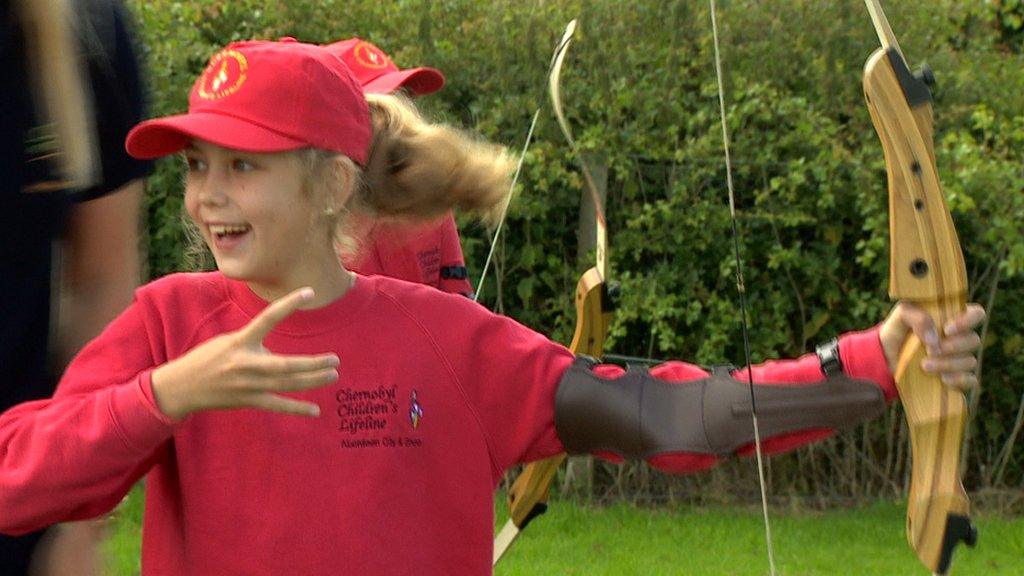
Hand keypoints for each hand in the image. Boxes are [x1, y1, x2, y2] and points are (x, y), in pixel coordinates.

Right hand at [151, 287, 338, 419]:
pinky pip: (277, 405)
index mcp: (240, 341)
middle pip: (286, 364)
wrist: (181, 387)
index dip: (288, 304)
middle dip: (313, 363)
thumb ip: (255, 344)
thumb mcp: (229, 342)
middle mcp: (246, 363)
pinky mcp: (248, 401)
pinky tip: (315, 411)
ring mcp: (248, 384)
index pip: (268, 318)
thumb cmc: (207, 360)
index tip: (309, 292)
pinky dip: (297, 409)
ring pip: (287, 384)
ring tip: (333, 376)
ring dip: (312, 381)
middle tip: (335, 360)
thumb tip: (281, 355)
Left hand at [878, 302, 985, 390]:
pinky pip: (970, 380)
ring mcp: (960, 358)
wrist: (886, 357)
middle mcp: (960, 337)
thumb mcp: (901, 315)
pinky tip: (942, 379)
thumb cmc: (897, 330)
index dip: (968, 320)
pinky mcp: (956, 377)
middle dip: (953, 346)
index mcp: (952, 317)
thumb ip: (917, 317)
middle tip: (930, 350)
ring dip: (948, 364)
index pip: (976, 314)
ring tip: (924, 365)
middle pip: (974, 340)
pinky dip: (959, 380)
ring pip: (970, 361)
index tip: (947, 329)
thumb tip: (933, 338)